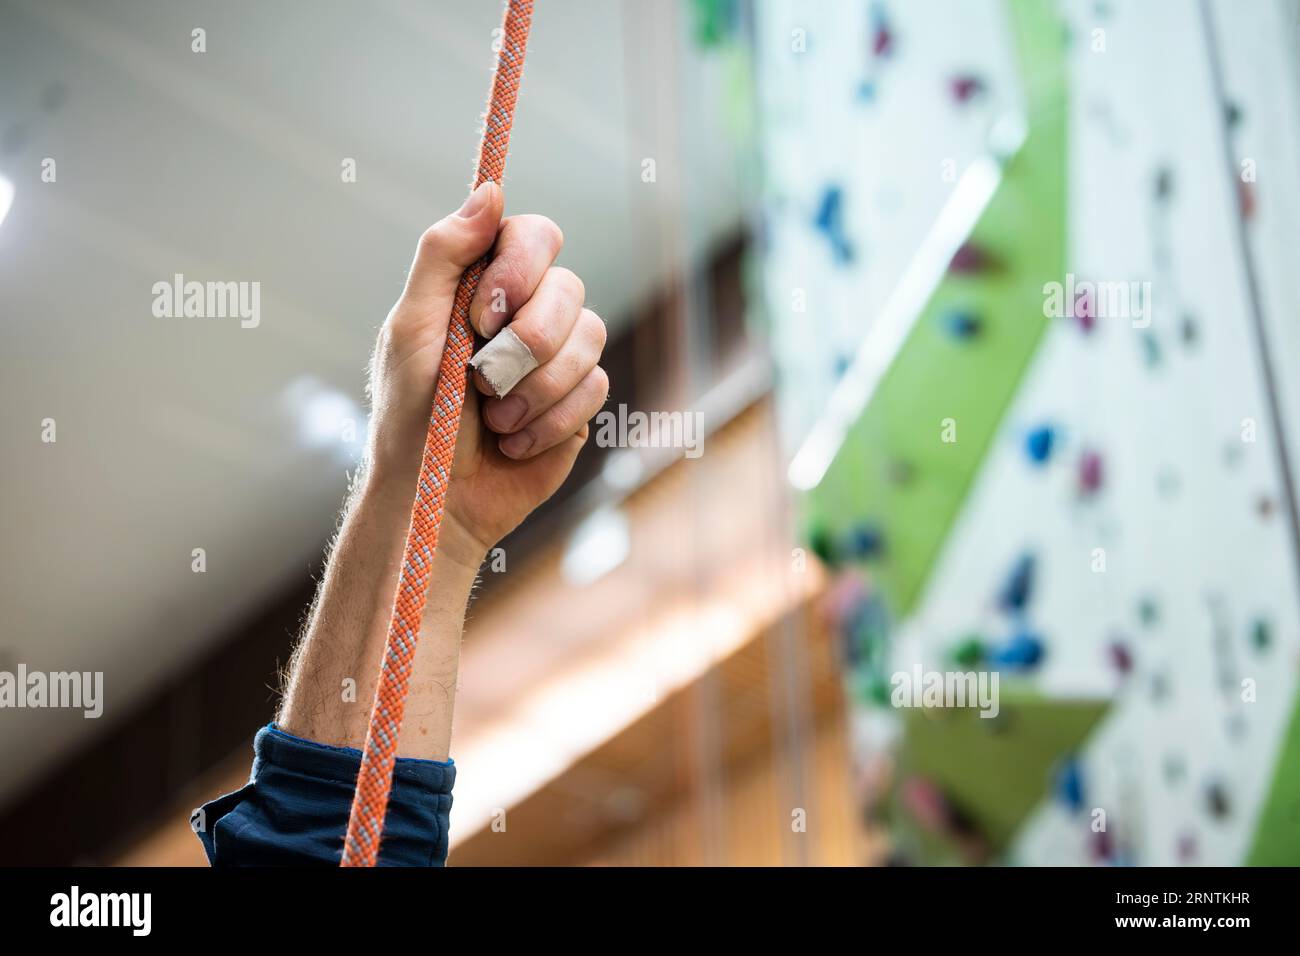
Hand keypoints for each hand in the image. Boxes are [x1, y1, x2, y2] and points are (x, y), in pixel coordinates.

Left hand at [366, 181, 607, 570]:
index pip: (534, 234)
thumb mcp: (411, 329)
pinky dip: (549, 420)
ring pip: (591, 337)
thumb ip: (443, 255)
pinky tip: (514, 441)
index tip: (483, 313)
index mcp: (484, 285)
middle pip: (570, 287)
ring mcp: (559, 357)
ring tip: (494, 417)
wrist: (438, 500)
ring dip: (535, 387)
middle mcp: (528, 312)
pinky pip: (596, 388)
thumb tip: (492, 188)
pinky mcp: (580, 402)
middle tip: (483, 380)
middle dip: (528, 340)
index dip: (520, 268)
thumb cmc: (412, 416)